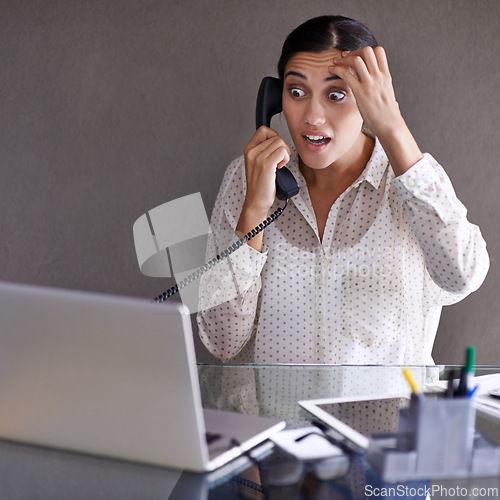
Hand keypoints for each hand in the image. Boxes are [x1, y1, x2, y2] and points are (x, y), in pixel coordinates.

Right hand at [237, 126, 289, 251]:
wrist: (256, 201)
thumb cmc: (260, 185)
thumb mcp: (257, 163)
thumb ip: (264, 150)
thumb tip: (278, 141)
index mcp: (248, 149)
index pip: (264, 130)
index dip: (274, 136)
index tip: (275, 150)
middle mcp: (251, 152)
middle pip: (275, 136)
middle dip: (282, 148)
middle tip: (278, 161)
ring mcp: (258, 158)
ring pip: (280, 143)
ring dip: (285, 154)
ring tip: (278, 165)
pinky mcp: (266, 165)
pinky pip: (282, 151)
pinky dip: (285, 159)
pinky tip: (279, 168)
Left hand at [329, 47, 422, 175]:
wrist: (390, 125)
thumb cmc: (388, 115)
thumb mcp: (388, 96)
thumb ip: (383, 90)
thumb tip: (385, 94)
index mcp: (386, 76)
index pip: (379, 51)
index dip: (366, 51)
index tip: (356, 56)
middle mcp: (379, 76)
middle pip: (367, 51)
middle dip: (354, 51)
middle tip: (344, 58)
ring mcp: (370, 83)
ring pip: (357, 59)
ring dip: (344, 59)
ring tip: (336, 63)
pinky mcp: (361, 92)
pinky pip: (347, 74)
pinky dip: (337, 69)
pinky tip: (332, 70)